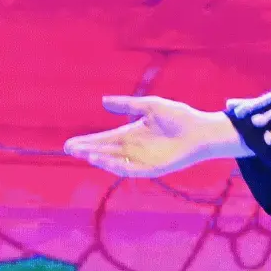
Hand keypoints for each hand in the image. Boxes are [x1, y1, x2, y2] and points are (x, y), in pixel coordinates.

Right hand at [63, 95, 248, 178]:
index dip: (87, 141)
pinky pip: (130, 169)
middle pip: (105, 151)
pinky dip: (116, 166)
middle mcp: (134, 148)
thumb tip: (104, 100)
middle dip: (87, 150)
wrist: (201, 131)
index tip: (70, 143)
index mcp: (132, 133)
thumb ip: (128, 105)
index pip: (104, 139)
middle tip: (69, 149)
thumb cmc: (180, 116)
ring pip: (114, 161)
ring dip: (99, 158)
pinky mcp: (152, 168)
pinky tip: (105, 160)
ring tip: (84, 153)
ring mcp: (142, 159)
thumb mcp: (151, 106)